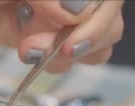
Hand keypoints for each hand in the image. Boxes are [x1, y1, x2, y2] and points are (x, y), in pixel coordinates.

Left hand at [0, 0, 124, 72]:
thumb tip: (76, 12)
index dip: (99, 19)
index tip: (71, 37)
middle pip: (110, 22)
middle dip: (85, 39)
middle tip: (59, 49)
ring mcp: (62, 19)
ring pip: (95, 46)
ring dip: (66, 54)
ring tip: (29, 48)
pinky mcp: (44, 42)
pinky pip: (63, 61)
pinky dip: (48, 63)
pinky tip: (23, 50)